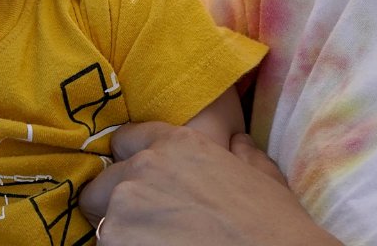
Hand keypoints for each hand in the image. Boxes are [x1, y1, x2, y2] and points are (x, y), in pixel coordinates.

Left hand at [79, 123, 340, 245]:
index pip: (123, 141)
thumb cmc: (275, 226)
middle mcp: (143, 167)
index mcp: (177, 144)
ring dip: (122, 234)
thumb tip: (236, 142)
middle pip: (101, 185)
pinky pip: (106, 245)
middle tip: (144, 228)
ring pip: (102, 221)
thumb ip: (239, 153)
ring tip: (155, 245)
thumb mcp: (263, 176)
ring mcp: (125, 206)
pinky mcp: (116, 240)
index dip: (129, 165)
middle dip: (114, 205)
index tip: (139, 186)